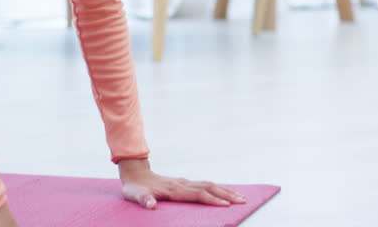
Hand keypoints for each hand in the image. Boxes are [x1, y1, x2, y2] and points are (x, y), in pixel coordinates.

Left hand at [117, 158, 246, 209]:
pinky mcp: (185, 183)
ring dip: (226, 190)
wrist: (135, 174)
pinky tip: (225, 192)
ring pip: (210, 184)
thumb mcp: (135, 195)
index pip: (198, 194)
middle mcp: (182, 184)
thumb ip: (144, 200)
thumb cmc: (135, 188)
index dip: (212, 199)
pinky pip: (206, 185)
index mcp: (174, 189)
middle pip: (209, 187)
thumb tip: (151, 205)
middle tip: (242, 200)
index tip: (226, 205)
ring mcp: (185, 182)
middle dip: (227, 194)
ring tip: (241, 197)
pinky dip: (218, 188)